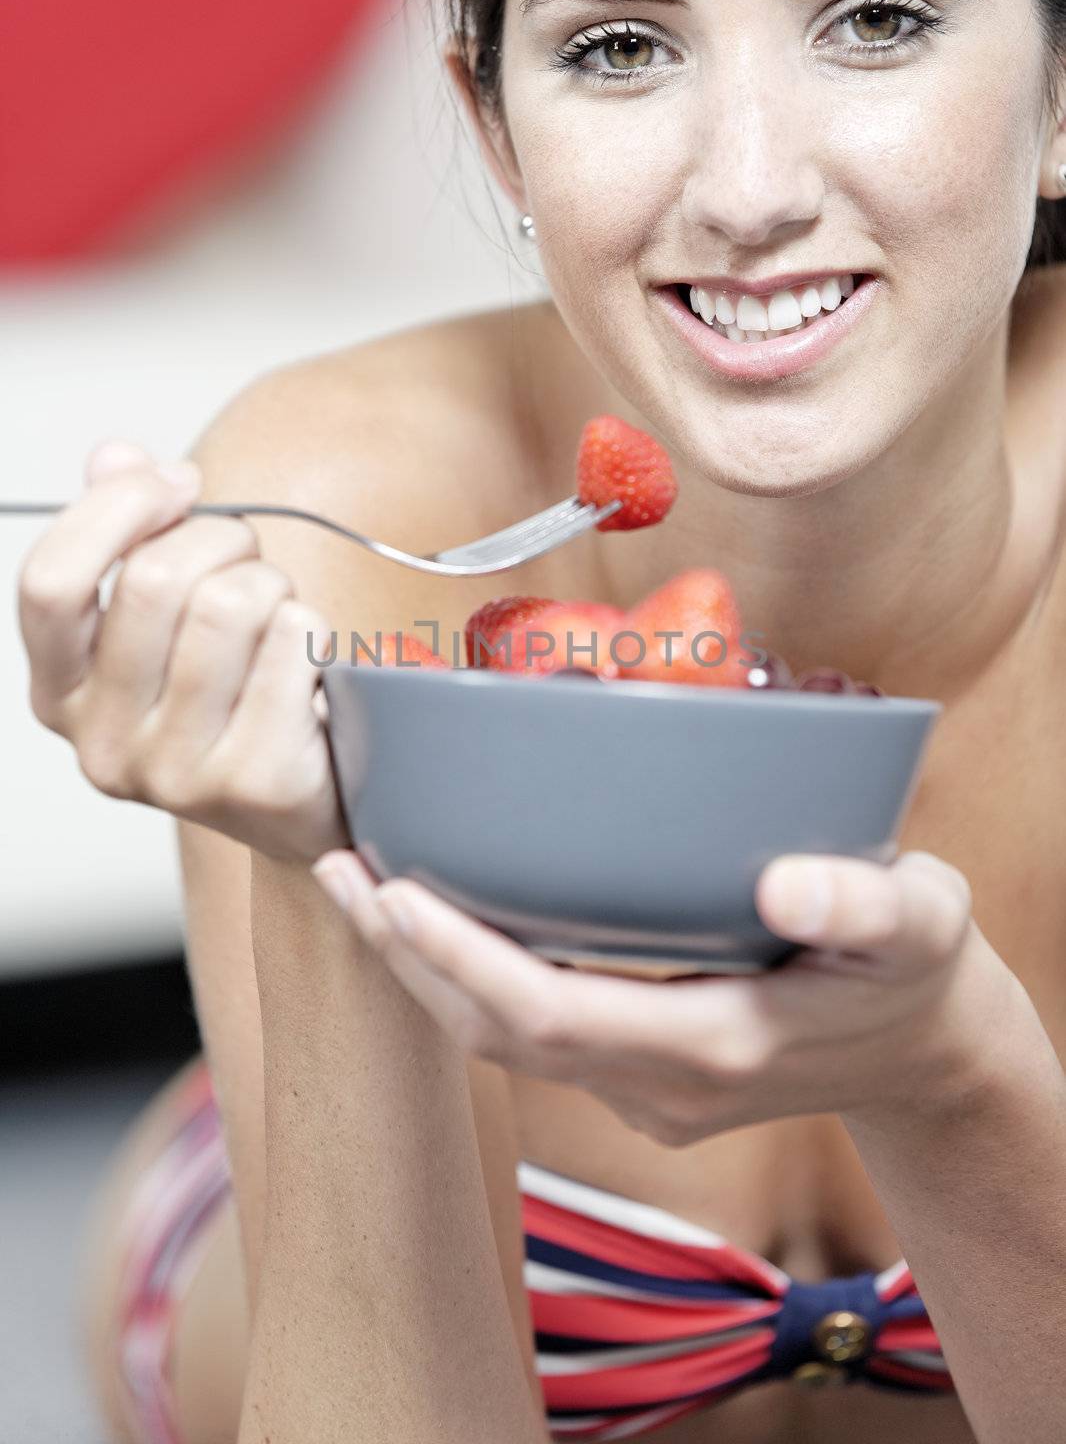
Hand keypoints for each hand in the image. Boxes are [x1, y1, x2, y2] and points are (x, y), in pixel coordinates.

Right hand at [17, 437, 348, 862]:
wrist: (301, 810)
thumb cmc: (232, 696)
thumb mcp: (167, 617)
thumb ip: (130, 536)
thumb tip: (113, 456)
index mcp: (59, 694)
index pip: (49, 582)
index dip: (117, 509)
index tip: (179, 482)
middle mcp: (103, 745)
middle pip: (156, 582)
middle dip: (223, 541)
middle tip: (250, 561)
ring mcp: (177, 776)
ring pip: (231, 606)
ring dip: (273, 586)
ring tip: (278, 617)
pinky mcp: (256, 783)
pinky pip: (292, 645)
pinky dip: (312, 632)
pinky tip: (307, 667)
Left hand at [310, 845, 999, 1144]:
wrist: (922, 1052)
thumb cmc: (914, 971)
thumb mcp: (924, 922)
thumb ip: (867, 903)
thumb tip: (786, 880)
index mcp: (716, 1043)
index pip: (551, 1015)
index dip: (461, 959)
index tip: (393, 891)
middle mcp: (661, 1080)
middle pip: (497, 1033)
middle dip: (406, 958)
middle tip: (335, 867)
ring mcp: (644, 1088)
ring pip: (503, 1039)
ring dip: (423, 968)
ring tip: (359, 883)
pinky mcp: (640, 1072)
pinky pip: (532, 1031)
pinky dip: (470, 975)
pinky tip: (439, 916)